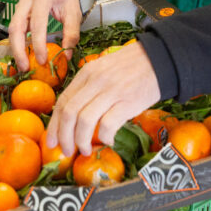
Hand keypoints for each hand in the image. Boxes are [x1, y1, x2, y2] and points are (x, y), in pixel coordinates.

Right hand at [7, 0, 80, 72]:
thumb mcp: (74, 10)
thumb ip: (72, 32)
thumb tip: (66, 55)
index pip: (37, 24)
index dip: (38, 44)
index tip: (43, 60)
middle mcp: (26, 1)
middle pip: (15, 27)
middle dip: (18, 49)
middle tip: (25, 67)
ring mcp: (19, 6)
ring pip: (11, 29)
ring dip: (15, 48)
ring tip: (23, 65)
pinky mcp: (18, 12)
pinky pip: (14, 28)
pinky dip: (17, 43)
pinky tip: (23, 55)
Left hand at [46, 42, 160, 155]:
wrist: (158, 59)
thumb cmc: (130, 68)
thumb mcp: (102, 70)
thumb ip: (87, 88)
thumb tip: (72, 117)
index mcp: (86, 74)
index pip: (62, 102)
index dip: (54, 125)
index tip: (51, 141)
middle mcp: (95, 82)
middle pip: (69, 113)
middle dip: (64, 136)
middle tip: (66, 151)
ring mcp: (111, 91)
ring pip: (85, 120)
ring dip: (81, 140)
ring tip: (85, 150)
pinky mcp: (128, 102)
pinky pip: (108, 124)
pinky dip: (105, 137)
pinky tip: (108, 141)